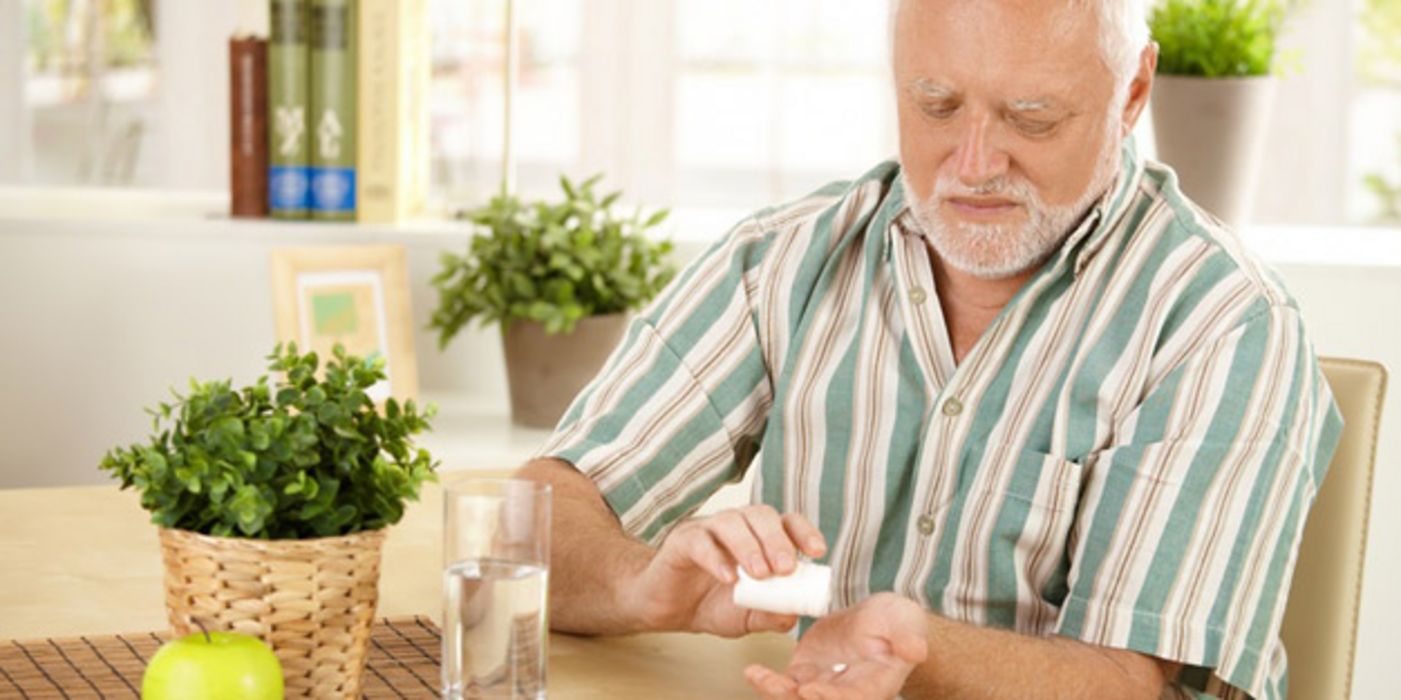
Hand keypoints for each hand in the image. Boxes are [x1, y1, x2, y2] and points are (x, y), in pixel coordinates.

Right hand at [625, 505, 827, 636]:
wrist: (669, 610)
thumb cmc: (712, 604)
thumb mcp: (749, 617)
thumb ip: (772, 614)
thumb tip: (795, 614)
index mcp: (759, 537)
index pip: (787, 522)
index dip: (804, 532)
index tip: (817, 552)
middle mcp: (736, 525)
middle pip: (761, 514)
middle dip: (778, 539)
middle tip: (786, 568)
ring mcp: (708, 529)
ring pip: (732, 521)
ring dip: (749, 546)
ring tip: (760, 574)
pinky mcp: (682, 541)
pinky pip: (700, 541)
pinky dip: (716, 558)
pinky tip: (727, 577)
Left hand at [744, 593, 928, 699]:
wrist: (877, 620)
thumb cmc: (898, 623)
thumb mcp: (906, 622)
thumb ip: (909, 637)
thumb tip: (916, 651)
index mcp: (875, 685)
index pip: (855, 698)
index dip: (834, 697)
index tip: (813, 690)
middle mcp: (846, 693)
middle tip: (780, 686)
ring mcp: (822, 686)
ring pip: (796, 699)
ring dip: (776, 692)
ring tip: (759, 676)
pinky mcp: (805, 674)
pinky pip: (783, 684)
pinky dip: (766, 681)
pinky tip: (753, 671)